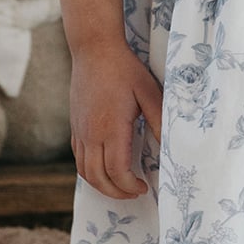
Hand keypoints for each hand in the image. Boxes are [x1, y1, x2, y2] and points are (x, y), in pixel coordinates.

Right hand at [69, 39, 162, 199]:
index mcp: (111, 129)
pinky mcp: (75, 126)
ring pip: (85, 172)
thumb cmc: (124, 69)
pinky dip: (90, 172)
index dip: (130, 186)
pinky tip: (105, 168)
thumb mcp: (148, 92)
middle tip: (135, 193)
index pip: (117, 172)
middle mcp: (91, 135)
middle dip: (117, 193)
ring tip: (121, 186)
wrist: (94, 50)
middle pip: (98, 178)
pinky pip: (79, 159)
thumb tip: (168, 145)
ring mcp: (80, 131)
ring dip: (102, 185)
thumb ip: (158, 119)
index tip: (145, 186)